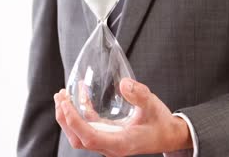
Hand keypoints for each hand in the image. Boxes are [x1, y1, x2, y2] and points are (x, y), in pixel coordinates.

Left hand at [54, 78, 192, 155]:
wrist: (168, 135)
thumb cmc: (161, 123)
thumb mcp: (152, 105)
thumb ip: (139, 95)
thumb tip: (124, 84)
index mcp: (120, 143)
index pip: (90, 137)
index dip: (75, 122)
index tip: (66, 104)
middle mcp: (110, 145)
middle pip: (78, 138)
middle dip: (65, 119)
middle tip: (60, 96)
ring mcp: (107, 141)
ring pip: (80, 134)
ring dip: (68, 117)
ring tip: (62, 96)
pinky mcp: (107, 134)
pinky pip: (88, 126)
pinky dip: (80, 112)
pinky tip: (79, 95)